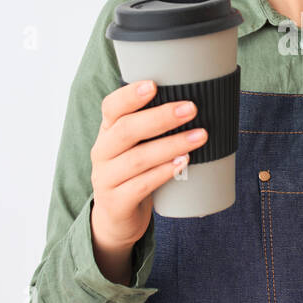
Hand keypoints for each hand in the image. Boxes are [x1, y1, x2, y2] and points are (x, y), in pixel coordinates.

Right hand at [89, 80, 209, 257]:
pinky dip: (162, 173)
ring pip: (137, 159)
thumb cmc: (134, 173)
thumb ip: (154, 127)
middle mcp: (102, 152)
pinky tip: (181, 164)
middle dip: (160, 117)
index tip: (154, 85)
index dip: (130, 95)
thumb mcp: (136, 146)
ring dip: (170, 145)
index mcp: (107, 132)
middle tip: (191, 108)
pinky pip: (140, 185)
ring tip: (199, 136)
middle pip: (126, 130)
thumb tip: (195, 103)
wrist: (116, 217)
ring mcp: (106, 178)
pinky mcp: (116, 202)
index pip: (111, 107)